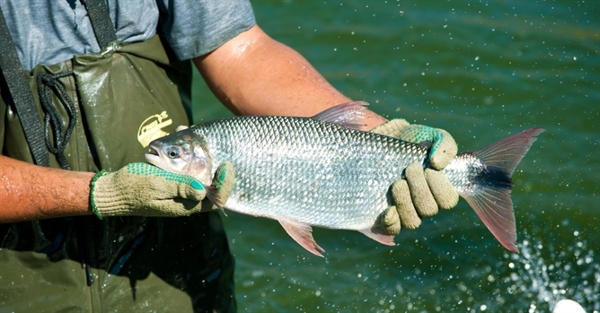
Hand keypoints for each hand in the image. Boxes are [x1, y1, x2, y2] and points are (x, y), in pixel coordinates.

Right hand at [90, 162, 234, 217]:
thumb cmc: (133, 186)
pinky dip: (194, 162)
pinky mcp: (174, 186)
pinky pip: (190, 176)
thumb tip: (203, 188)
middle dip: (220, 172)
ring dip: (209, 165)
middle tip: (222, 153)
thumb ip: (180, 187)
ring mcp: (181, 194)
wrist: (113, 191)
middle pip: (214, 189)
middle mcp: (187, 202)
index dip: (226, 184)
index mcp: (186, 206)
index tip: (226, 165)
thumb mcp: (157, 184)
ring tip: (210, 147)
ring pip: (203, 180)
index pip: (217, 199)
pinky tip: (192, 148)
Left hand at [371, 119, 458, 233]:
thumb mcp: (431, 135)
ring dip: (406, 201)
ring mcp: (404, 210)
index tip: (429, 168)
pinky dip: (392, 221)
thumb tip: (438, 164)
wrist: (380, 142)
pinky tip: (388, 209)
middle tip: (410, 168)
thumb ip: (444, 145)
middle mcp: (423, 203)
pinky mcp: (385, 215)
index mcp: (438, 188)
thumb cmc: (411, 140)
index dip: (441, 187)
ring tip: (397, 182)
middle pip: (430, 210)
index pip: (448, 200)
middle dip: (420, 188)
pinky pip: (393, 229)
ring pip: (413, 221)